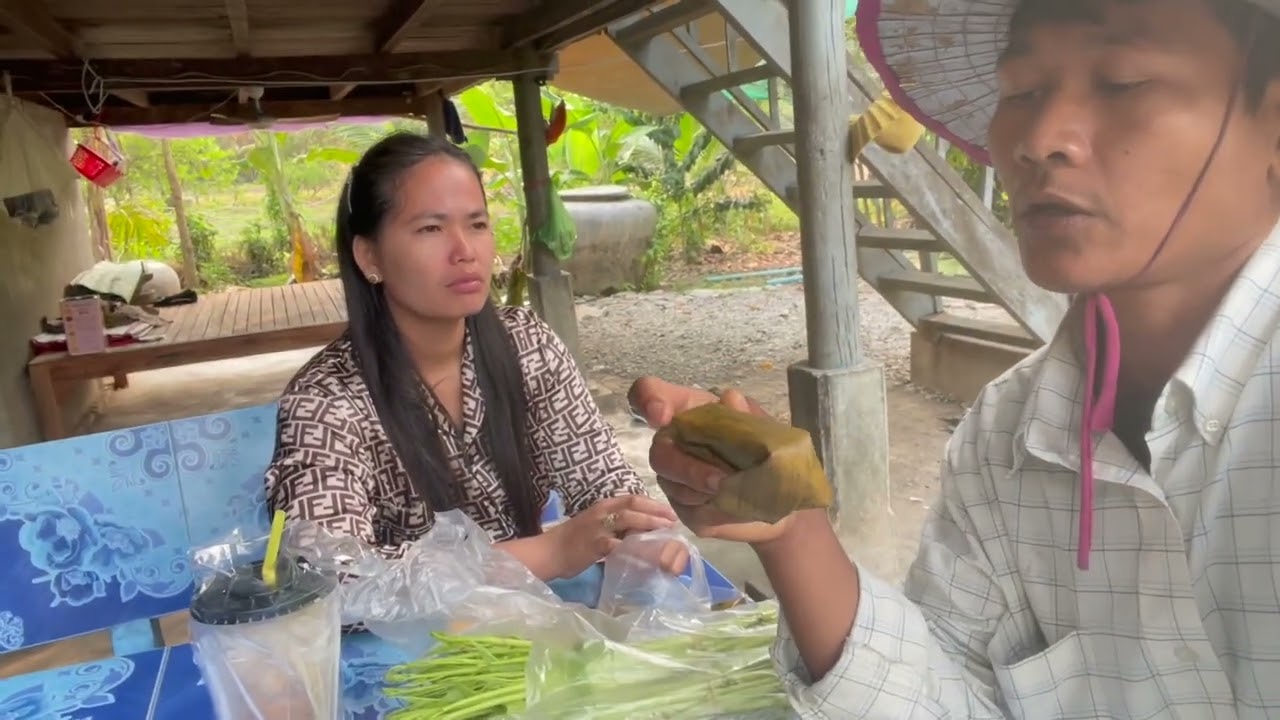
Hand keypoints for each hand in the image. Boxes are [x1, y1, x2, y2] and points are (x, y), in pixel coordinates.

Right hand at [546, 494, 677, 578]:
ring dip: (650, 524)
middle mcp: (602, 512)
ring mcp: (598, 527)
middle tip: (673, 520)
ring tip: (666, 532)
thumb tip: (640, 533)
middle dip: (656, 512)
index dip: (653, 504)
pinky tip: (648, 554)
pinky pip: (620, 545)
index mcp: (603, 505)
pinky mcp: (596, 545)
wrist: (548, 552)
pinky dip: (635, 548)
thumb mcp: (595, 525)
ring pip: (629, 521)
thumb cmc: (571, 540)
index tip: (669, 511)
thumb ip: (615, 526)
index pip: (632, 498)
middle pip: (634, 506)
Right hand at [636, 379, 794, 546]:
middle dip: (689, 469)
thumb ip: (746, 414)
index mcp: (689, 412)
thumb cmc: (767, 451)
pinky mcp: (684, 509)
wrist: (784, 497)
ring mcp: (675, 478)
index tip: (661, 415)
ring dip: (705, 490)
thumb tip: (729, 399)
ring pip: (673, 485)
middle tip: (720, 480)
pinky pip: (688, 509)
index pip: (649, 393)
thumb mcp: (764, 427)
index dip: (647, 400)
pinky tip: (734, 506)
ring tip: (738, 492)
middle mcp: (674, 443)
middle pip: (659, 453)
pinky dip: (714, 508)